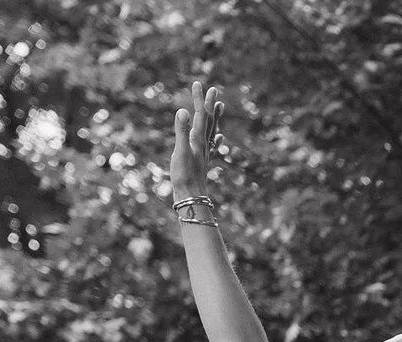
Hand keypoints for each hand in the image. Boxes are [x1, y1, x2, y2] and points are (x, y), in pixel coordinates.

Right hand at [170, 80, 224, 202]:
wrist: (192, 197)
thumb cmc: (184, 176)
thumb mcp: (180, 151)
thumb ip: (181, 130)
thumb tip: (183, 110)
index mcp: (198, 139)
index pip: (199, 114)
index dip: (199, 99)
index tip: (198, 84)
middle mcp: (204, 144)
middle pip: (208, 120)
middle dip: (209, 104)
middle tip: (213, 89)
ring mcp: (204, 153)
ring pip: (211, 131)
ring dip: (215, 118)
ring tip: (221, 106)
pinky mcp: (203, 161)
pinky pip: (211, 146)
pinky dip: (215, 138)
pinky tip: (219, 137)